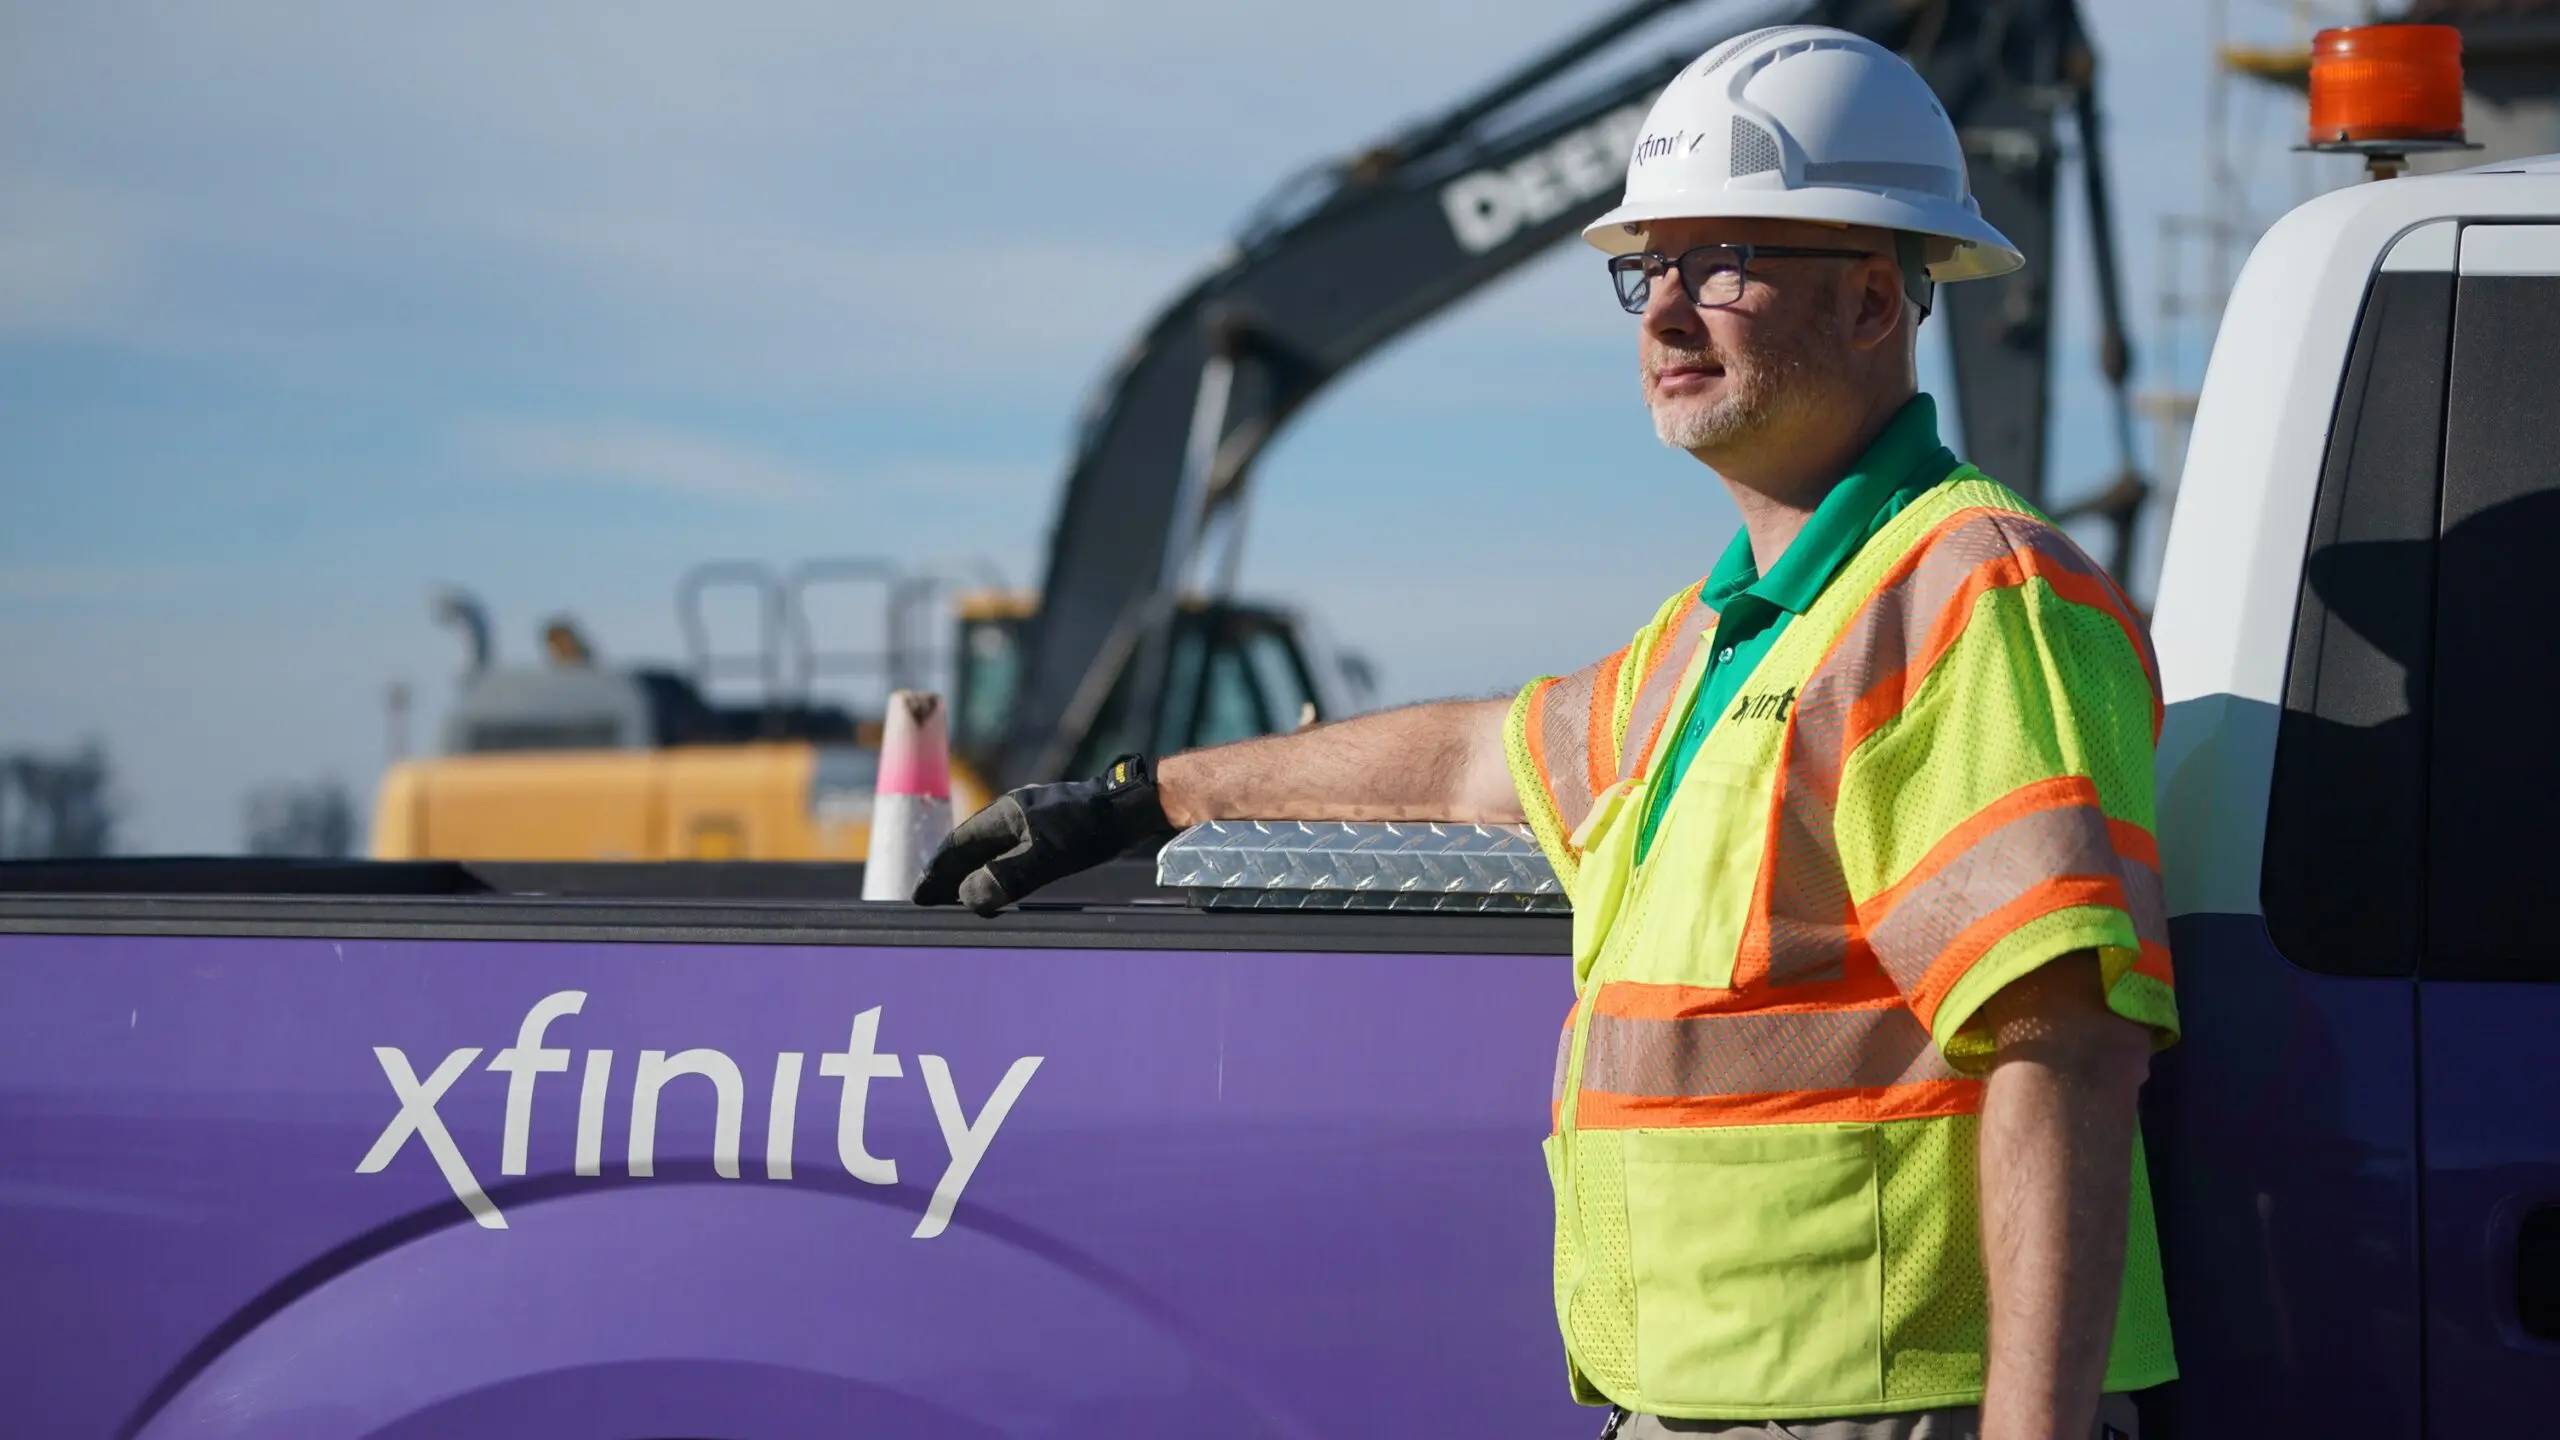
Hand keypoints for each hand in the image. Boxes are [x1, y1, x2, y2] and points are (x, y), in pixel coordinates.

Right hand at [912, 755, 1175, 915]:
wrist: (1133, 807)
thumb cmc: (1090, 829)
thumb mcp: (1046, 857)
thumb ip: (1006, 877)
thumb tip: (967, 898)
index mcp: (1005, 812)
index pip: (959, 844)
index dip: (938, 870)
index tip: (920, 893)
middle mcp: (1014, 811)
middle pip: (972, 845)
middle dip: (951, 873)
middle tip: (932, 899)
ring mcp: (1035, 816)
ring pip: (993, 848)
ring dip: (974, 872)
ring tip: (961, 897)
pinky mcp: (1054, 826)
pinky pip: (1013, 850)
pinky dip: (999, 869)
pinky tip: (1004, 882)